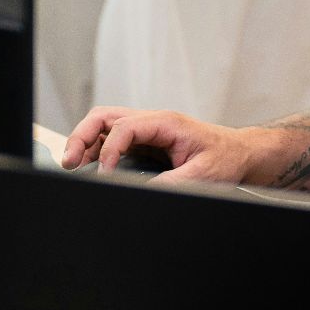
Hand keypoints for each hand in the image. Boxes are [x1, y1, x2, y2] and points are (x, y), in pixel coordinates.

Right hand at [62, 105, 268, 184]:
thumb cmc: (226, 159)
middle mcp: (152, 122)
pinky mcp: (145, 141)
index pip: (124, 127)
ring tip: (72, 164)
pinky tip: (89, 165)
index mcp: (165, 123)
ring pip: (104, 126)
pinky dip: (96, 149)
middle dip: (81, 136)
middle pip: (104, 117)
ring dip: (85, 142)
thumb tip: (140, 192)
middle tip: (69, 162)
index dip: (109, 150)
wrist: (241, 154)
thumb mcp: (202, 175)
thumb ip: (171, 184)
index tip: (104, 174)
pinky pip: (112, 138)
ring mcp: (147, 130)